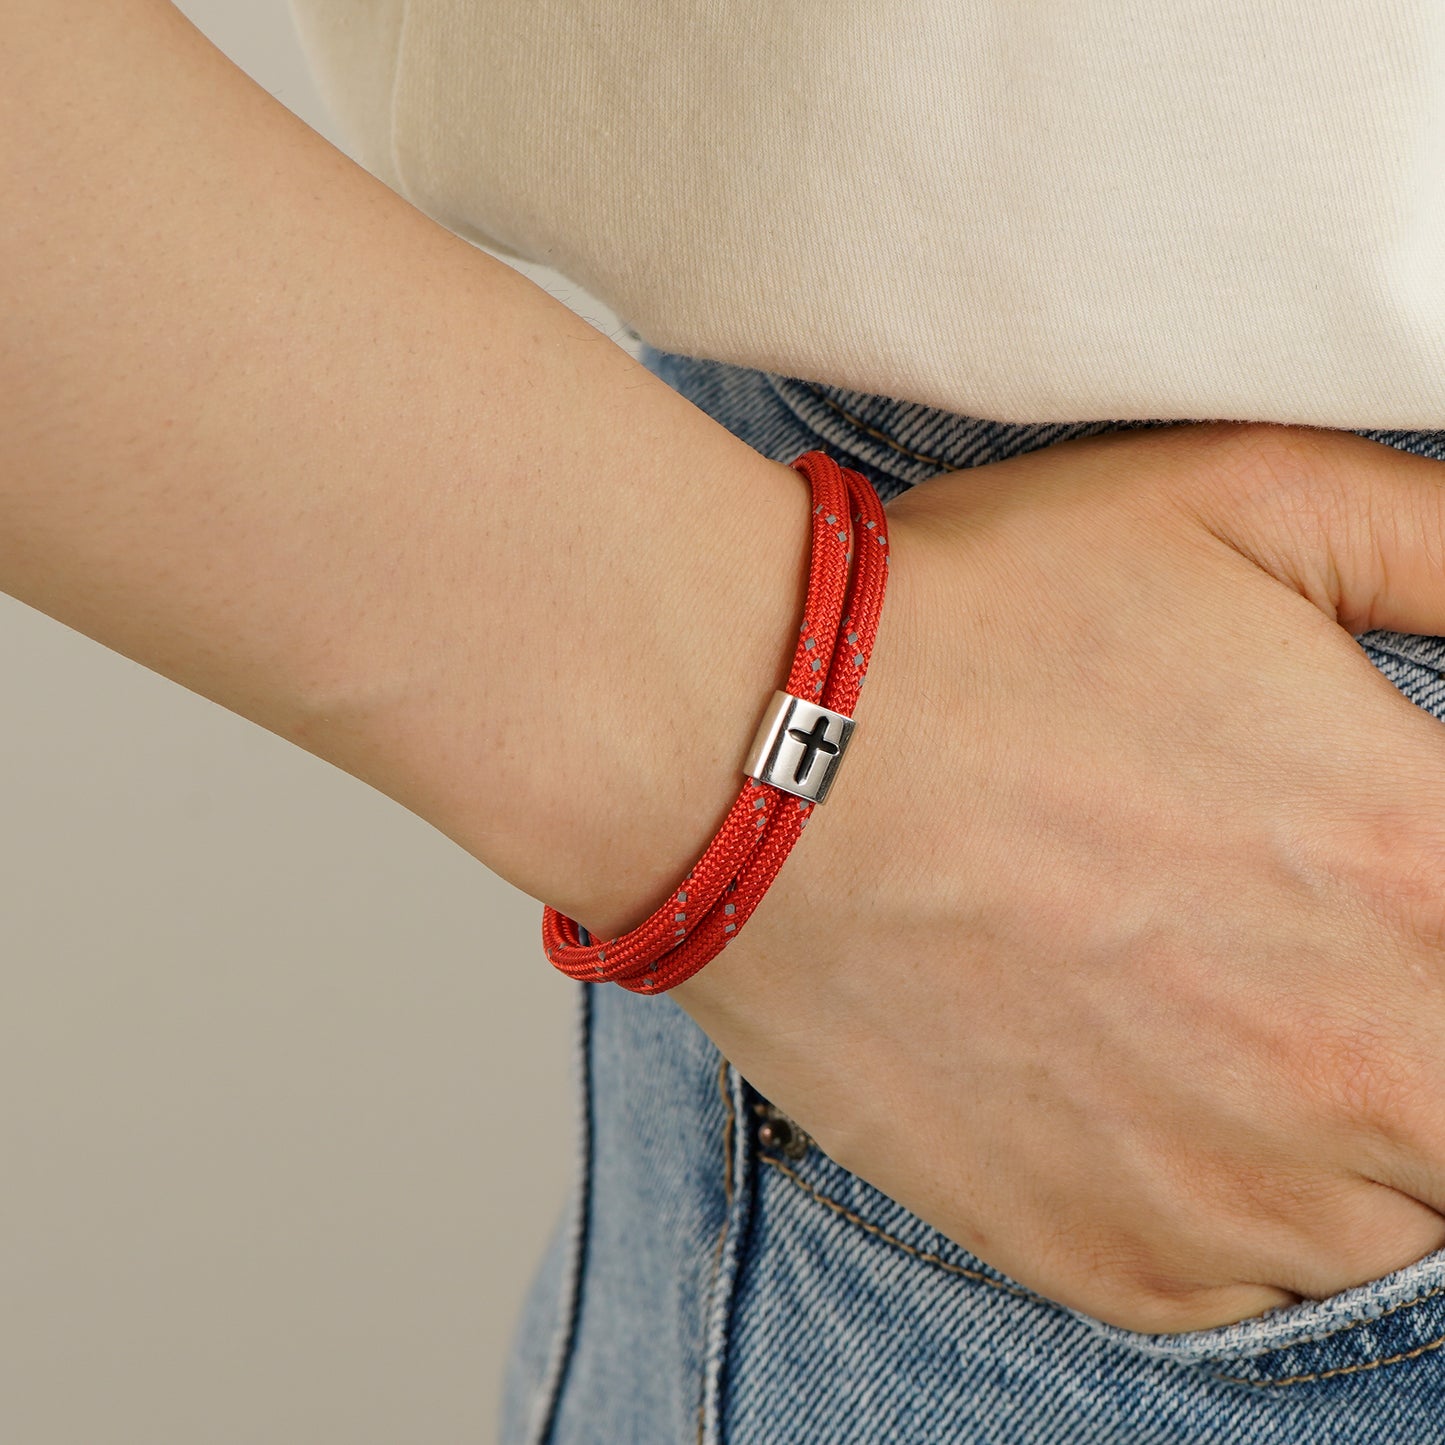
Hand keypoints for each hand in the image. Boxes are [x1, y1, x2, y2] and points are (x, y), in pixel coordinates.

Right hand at [674, 421, 1444, 1333]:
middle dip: (1409, 1026)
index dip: (1429, 906)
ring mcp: (1224, 1190)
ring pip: (1389, 1221)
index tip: (1366, 883)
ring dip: (1348, 1133)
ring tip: (1218, 1012)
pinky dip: (1228, 1209)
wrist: (746, 750)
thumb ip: (1433, 542)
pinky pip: (1244, 1283)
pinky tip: (1140, 1089)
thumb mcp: (1242, 497)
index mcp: (1419, 876)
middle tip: (1297, 942)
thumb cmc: (981, 621)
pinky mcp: (1102, 1255)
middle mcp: (1356, 1067)